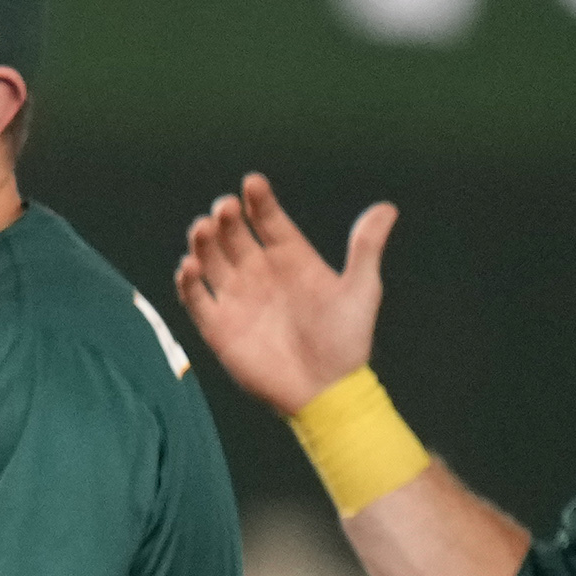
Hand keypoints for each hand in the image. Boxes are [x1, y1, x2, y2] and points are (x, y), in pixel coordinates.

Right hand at [171, 174, 390, 421]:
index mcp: (292, 260)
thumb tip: (386, 208)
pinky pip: (196, 301)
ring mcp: (237, 299)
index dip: (260, 202)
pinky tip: (189, 267)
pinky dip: (188, 284)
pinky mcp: (218, 328)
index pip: (269, 222)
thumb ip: (365, 248)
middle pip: (235, 236)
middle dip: (227, 219)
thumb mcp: (362, 290)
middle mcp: (260, 274)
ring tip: (202, 229)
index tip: (252, 183)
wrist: (327, 392)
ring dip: (203, 243)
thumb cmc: (348, 341)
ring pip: (211, 261)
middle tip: (225, 208)